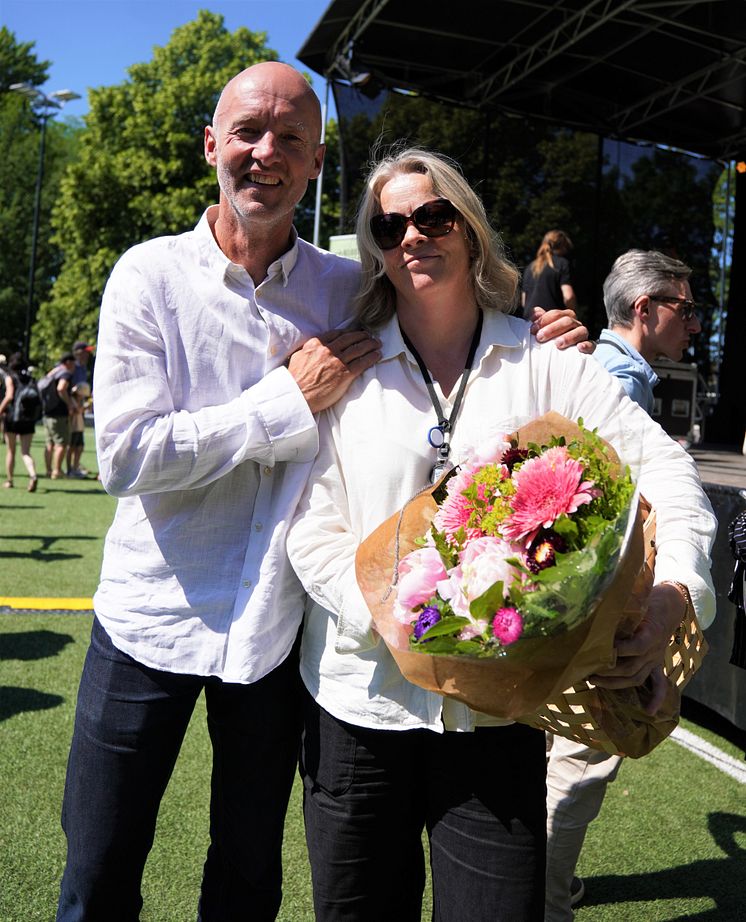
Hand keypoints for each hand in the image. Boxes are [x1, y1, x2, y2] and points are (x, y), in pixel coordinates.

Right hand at [287, 329, 380, 412]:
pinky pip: (362, 362)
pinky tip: (377, 355)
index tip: (355, 333)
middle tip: (370, 336)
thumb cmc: (295, 379)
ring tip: (377, 344)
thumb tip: (314, 347)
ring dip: (370, 345)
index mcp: (316, 344)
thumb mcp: (298, 357)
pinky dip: (371, 357)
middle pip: (350, 339)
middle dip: (362, 336)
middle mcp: (328, 350)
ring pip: (359, 349)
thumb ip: (309, 349)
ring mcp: (338, 362)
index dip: (349, 332)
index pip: (337, 334)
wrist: (298, 395)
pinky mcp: (345, 374)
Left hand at [529, 307, 592, 351]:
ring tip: (557, 344)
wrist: (558, 361)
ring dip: (569, 336)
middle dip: (553, 328)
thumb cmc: (548, 341)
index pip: (556, 314)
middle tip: (540, 337)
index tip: (532, 329)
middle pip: (567, 321)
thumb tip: (535, 312)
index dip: (544, 320)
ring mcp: (583, 335)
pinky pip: (592, 344)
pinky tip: (579, 348)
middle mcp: (575, 324)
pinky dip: (587, 345)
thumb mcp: (541, 331)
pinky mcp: (589, 347)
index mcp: (564, 318)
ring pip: (581, 331)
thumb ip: (539, 321)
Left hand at [589, 583, 685, 714]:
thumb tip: (598, 614)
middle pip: (631, 667)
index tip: (599, 651)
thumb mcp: (636, 601)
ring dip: (616, 684)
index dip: (618, 651)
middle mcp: (653, 650)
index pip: (635, 647)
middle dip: (608, 672)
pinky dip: (655, 698)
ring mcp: (655, 659)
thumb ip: (622, 612)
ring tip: (595, 681)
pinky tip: (650, 712)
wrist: (670, 604)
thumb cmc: (648, 600)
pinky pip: (659, 684)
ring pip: (637, 678)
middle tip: (587, 671)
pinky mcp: (656, 663)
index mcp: (650, 633)